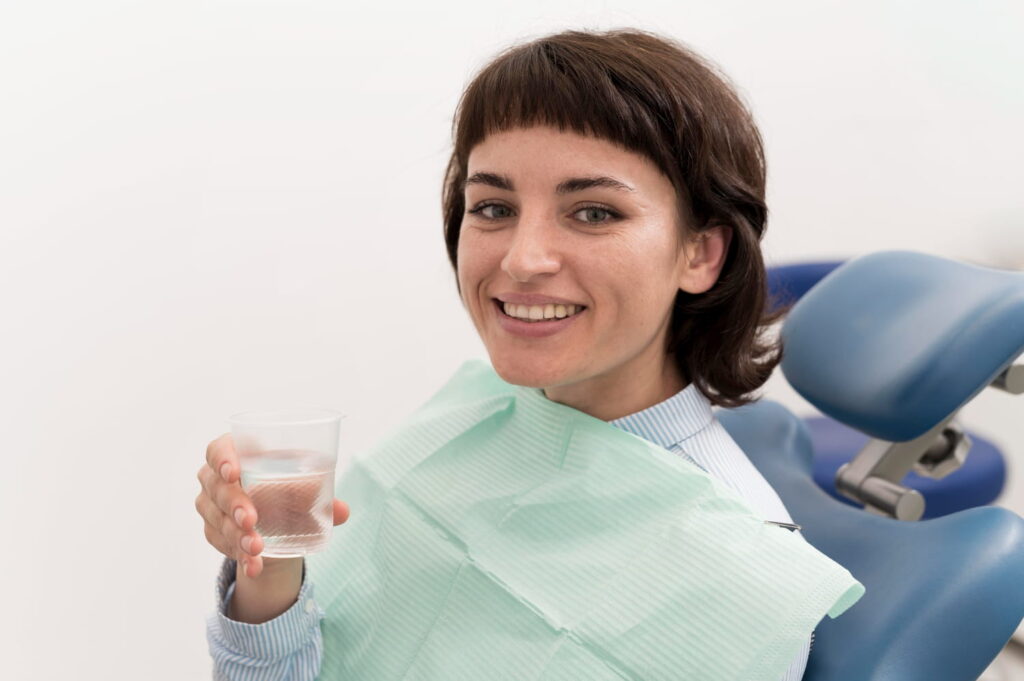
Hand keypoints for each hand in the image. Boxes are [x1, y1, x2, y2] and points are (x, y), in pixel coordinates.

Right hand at [195, 432, 350, 577]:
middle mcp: (217, 476)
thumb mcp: (305, 486)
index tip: (234, 473)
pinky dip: (240, 555)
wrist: (282, 518)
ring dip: (237, 535)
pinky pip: (221, 543)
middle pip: (217, 488)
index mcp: (239, 452)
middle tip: (251, 520)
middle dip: (234, 505)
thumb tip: (342, 511)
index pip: (219, 449)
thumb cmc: (291, 486)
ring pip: (217, 519)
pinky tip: (254, 566)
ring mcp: (211, 504)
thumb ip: (321, 496)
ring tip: (257, 548)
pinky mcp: (213, 530)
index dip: (222, 458)